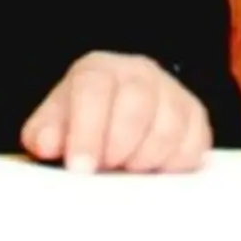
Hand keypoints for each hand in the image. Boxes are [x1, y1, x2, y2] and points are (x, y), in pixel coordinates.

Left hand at [20, 51, 211, 173]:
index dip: (86, 132)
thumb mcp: (55, 124)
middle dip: (117, 147)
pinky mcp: (196, 116)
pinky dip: (173, 164)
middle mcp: (138, 71)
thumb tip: (47, 144)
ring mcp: (171, 91)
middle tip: (106, 170)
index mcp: (98, 69)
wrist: (116, 114)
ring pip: (168, 127)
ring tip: (127, 170)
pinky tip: (153, 169)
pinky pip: (194, 144)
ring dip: (145, 159)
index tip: (80, 168)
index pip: (92, 89)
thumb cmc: (82, 120)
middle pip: (135, 105)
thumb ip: (44, 133)